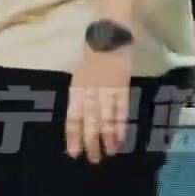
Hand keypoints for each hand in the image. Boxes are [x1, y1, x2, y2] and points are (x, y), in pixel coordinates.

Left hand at [66, 42, 133, 162]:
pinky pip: (121, 110)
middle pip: (89, 122)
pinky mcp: (122, 87)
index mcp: (76, 90)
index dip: (73, 136)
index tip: (73, 153)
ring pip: (105, 119)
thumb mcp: (79, 76)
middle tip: (93, 159)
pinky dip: (121, 126)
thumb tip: (79, 120)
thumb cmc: (92, 56)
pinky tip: (121, 139)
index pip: (73, 117)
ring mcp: (106, 90)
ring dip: (107, 138)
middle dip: (90, 142)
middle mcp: (89, 92)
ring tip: (109, 153)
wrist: (107, 36)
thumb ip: (80, 97)